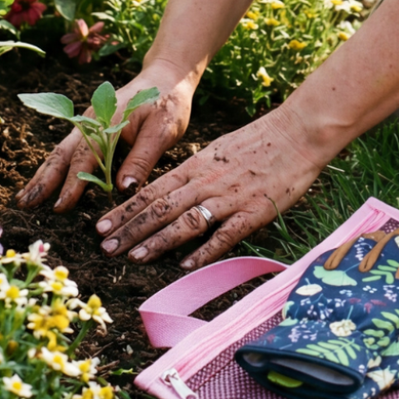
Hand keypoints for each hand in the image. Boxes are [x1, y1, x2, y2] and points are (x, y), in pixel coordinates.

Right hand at [16, 66, 195, 212]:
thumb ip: (142, 159)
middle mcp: (91, 122)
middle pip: (62, 155)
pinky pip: (69, 150)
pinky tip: (47, 181)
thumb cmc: (168, 103)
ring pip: (61, 152)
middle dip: (43, 180)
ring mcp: (88, 124)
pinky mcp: (92, 128)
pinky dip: (55, 167)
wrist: (167, 76)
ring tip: (25, 198)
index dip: (72, 184)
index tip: (59, 207)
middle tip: (24, 204)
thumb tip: (121, 189)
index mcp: (107, 123)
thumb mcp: (162, 131)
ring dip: (43, 175)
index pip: (85, 158)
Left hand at [96, 107, 328, 270]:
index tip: (101, 226)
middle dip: (130, 229)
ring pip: (185, 222)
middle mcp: (206, 182)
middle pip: (160, 209)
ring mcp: (229, 198)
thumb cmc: (259, 141)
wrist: (298, 132)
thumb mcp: (218, 151)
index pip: (151, 191)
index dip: (125, 210)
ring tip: (134, 258)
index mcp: (196, 166)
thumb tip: (172, 193)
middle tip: (105, 248)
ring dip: (158, 241)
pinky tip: (186, 265)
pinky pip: (224, 234)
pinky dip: (204, 251)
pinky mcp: (253, 211)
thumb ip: (195, 173)